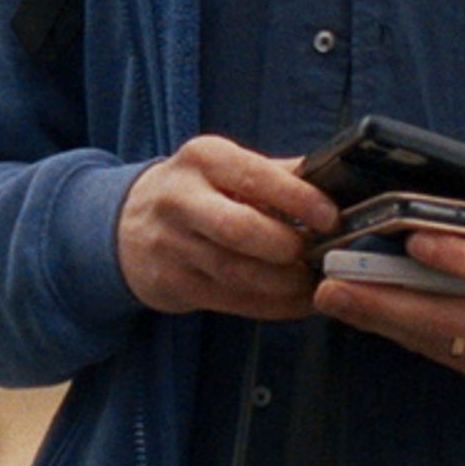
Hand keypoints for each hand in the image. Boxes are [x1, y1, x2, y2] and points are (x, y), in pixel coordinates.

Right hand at [116, 137, 338, 318]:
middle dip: (288, 247)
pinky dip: (273, 306)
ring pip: (238, 273)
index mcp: (202, 159)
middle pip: (240, 229)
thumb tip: (337, 179)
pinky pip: (232, 301)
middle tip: (319, 254)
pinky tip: (297, 302)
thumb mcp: (226, 167)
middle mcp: (180, 198)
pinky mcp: (172, 283)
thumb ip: (279, 173)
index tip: (331, 218)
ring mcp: (171, 245)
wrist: (126, 225)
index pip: (254, 176)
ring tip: (315, 282)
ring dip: (286, 284)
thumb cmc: (197, 192)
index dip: (298, 199)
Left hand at [312, 176, 464, 382]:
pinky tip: (359, 310)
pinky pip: (436, 353)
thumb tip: (408, 181)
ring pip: (438, 340)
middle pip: (456, 317)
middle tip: (333, 282)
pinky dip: (395, 331)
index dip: (461, 256)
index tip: (412, 238)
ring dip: (380, 318)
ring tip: (331, 295)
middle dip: (390, 299)